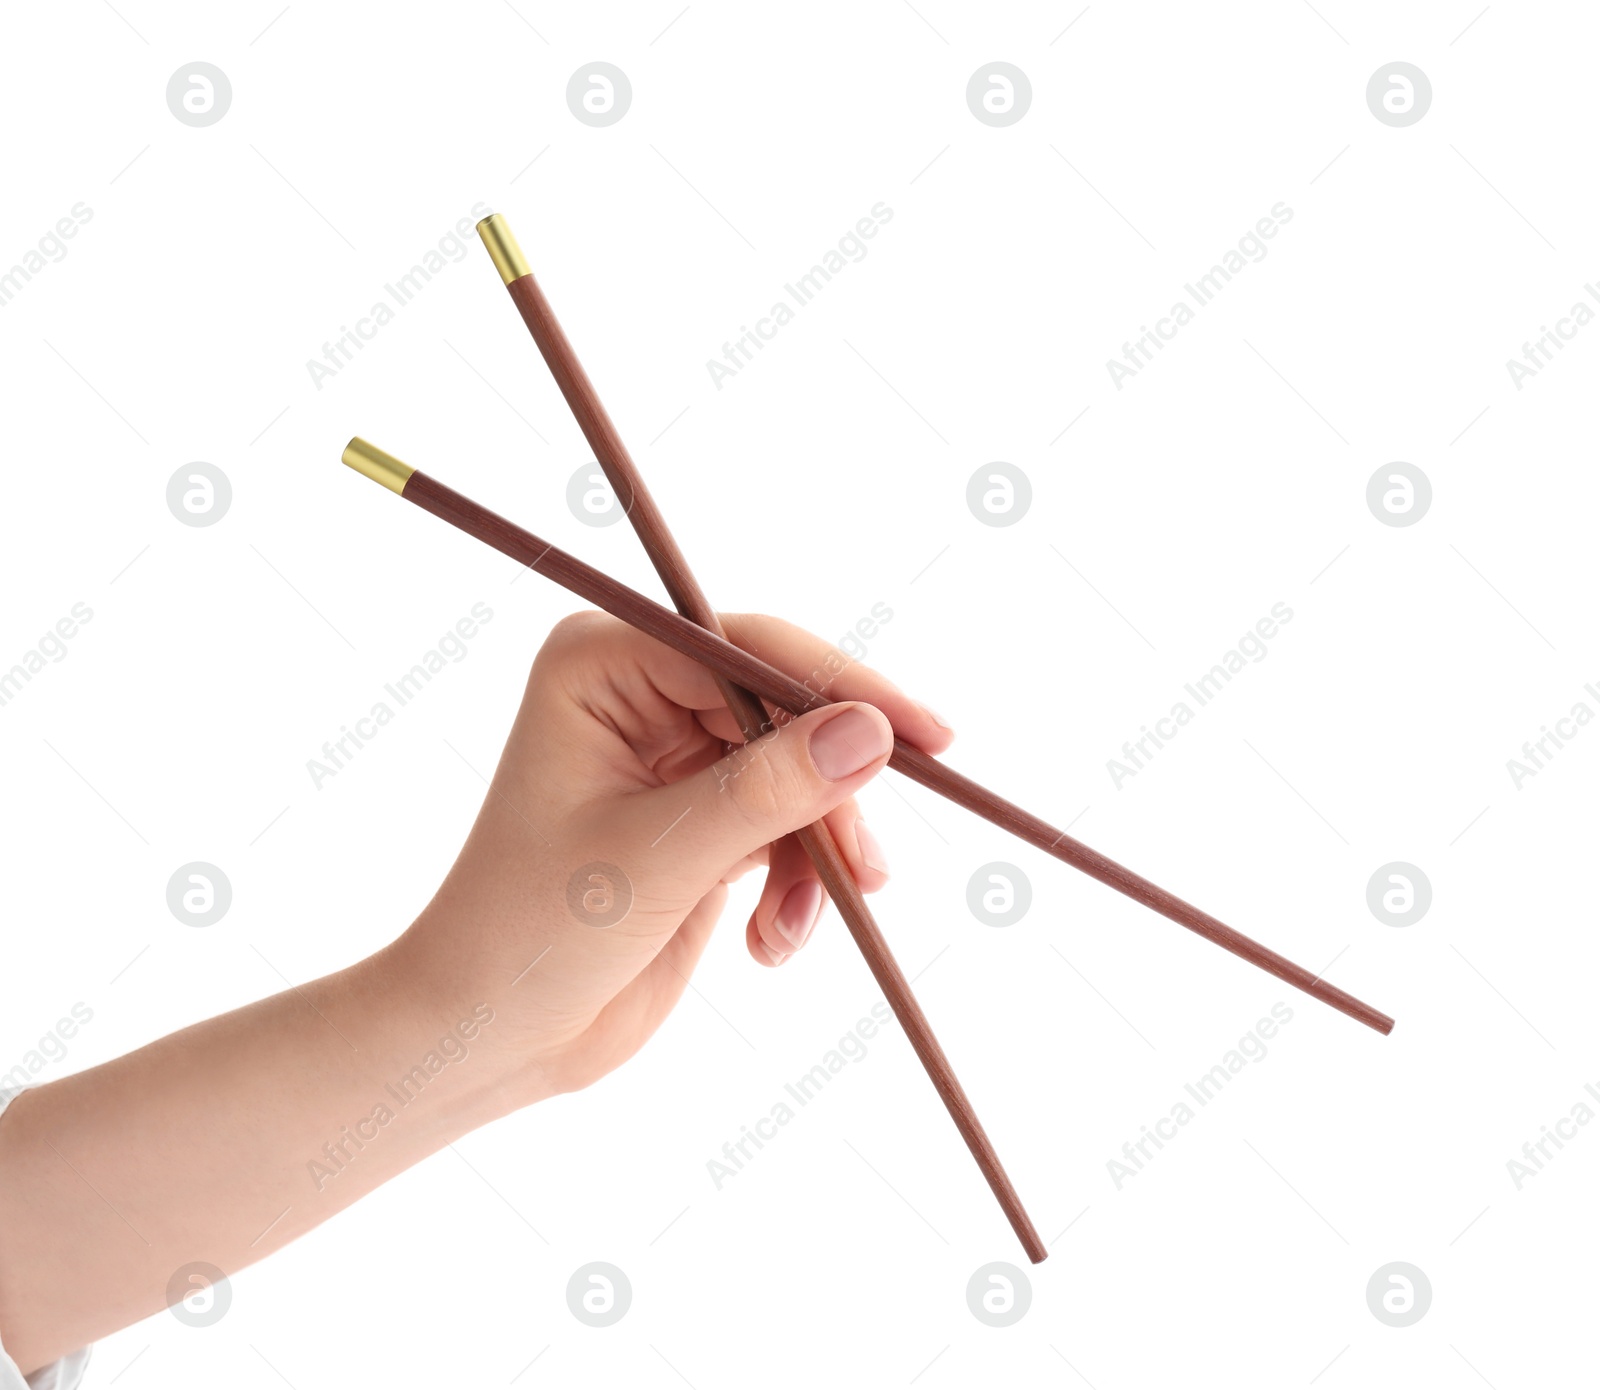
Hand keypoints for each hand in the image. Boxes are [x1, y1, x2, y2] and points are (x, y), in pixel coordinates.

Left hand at [393, 610, 952, 1098]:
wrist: (493, 1035)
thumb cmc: (531, 934)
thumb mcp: (658, 859)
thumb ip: (767, 793)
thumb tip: (871, 736)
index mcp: (603, 665)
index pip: (747, 647)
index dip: (839, 686)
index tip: (920, 735)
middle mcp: (643, 694)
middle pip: (786, 708)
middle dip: (830, 793)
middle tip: (871, 865)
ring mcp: (678, 756)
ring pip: (800, 773)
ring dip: (815, 852)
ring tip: (794, 925)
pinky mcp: (705, 817)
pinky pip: (790, 826)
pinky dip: (797, 883)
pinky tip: (771, 941)